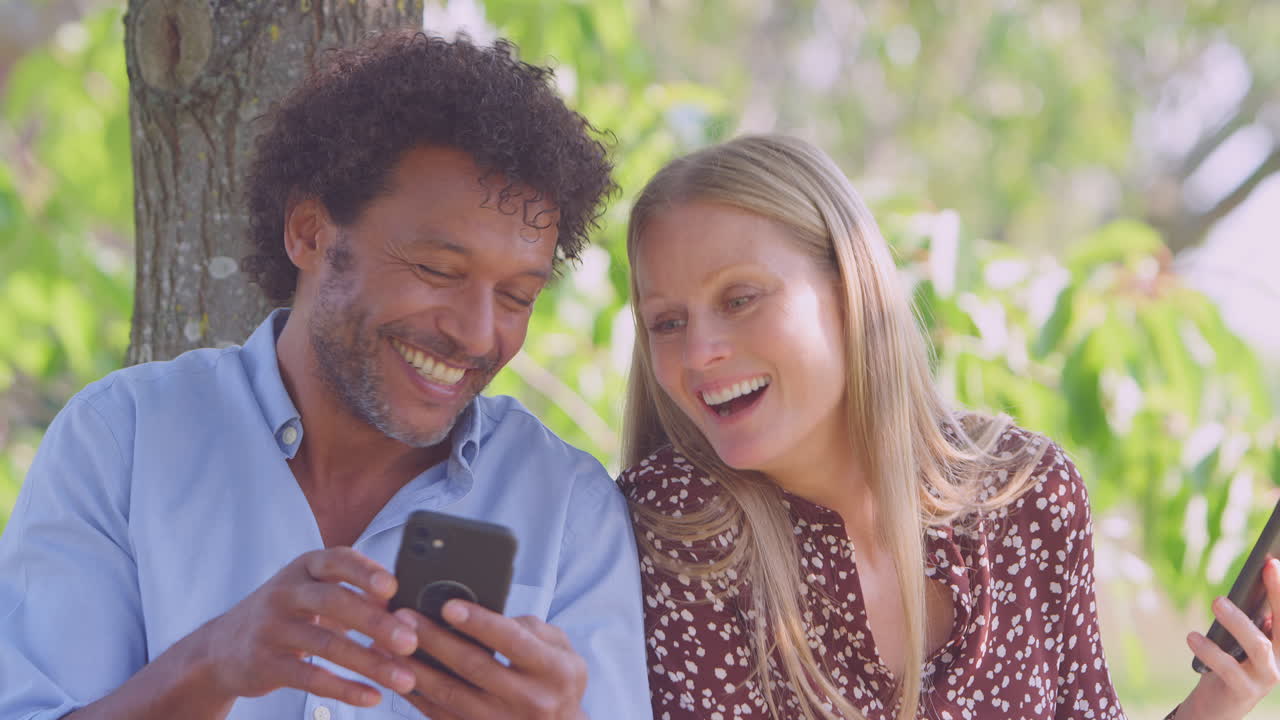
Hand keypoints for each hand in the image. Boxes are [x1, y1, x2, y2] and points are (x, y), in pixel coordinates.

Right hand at [195, 547, 419, 706]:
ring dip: (371, 663)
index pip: (338, 560)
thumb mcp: (312, 592)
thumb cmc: (285, 615)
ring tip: (405, 679)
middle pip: (335, 602)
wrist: (220, 649)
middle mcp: (285, 592)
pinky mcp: (265, 663)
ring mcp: (272, 628)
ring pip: (327, 644)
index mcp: (304, 567)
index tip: (393, 588)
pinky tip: (372, 697)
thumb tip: (404, 608)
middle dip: (376, 623)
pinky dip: (345, 688)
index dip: (366, 572)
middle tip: (411, 642)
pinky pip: (311, 677)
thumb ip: (354, 594)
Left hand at [394, 600, 587, 719]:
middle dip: (435, 640)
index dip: (479, 622)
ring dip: (416, 668)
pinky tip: (400, 675)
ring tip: (390, 645)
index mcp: (554, 671)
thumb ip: (531, 629)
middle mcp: (531, 700)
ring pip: (451, 695)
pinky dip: (417, 696)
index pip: (512, 641)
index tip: (448, 605)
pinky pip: (442, 716)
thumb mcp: (563, 650)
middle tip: (404, 617)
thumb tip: (485, 616)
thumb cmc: (558, 681)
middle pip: (474, 667)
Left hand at [1177, 558, 1279, 719]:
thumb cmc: (1228, 664)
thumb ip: (1246, 619)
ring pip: (1258, 647)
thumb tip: (1243, 586)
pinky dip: (1210, 651)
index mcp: (1278, 644)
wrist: (1217, 707)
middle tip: (1264, 568)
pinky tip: (1192, 636)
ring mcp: (1264, 678)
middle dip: (1278, 596)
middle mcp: (1279, 660)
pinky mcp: (1243, 691)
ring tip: (1217, 601)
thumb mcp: (1237, 640)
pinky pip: (1228, 669)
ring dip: (1238, 622)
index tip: (1272, 562)